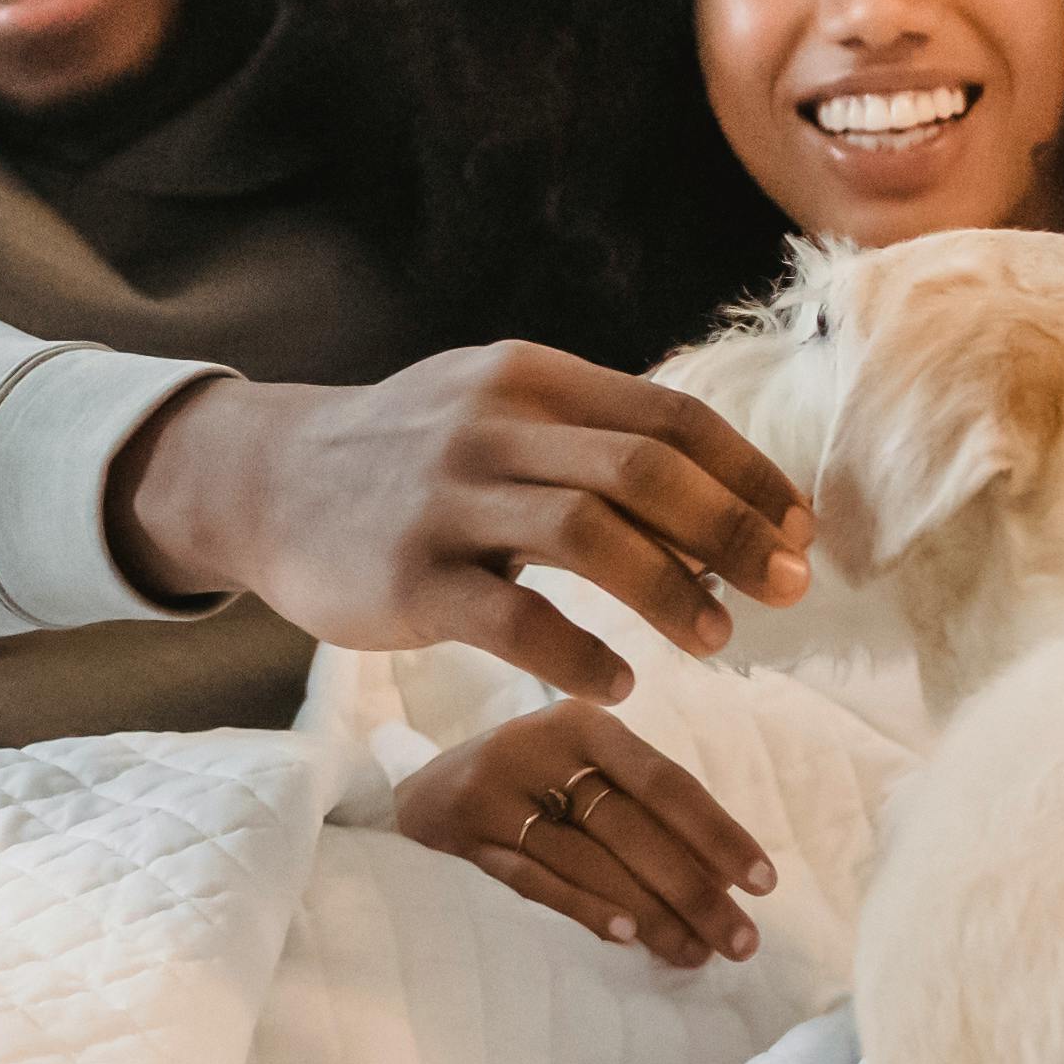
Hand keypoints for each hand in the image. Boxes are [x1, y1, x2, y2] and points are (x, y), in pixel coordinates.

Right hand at [115, 343, 811, 701]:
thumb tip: (721, 489)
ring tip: (716, 641)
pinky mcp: (409, 578)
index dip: (748, 475)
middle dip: (733, 532)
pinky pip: (514, 620)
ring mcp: (445, 502)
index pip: (670, 416)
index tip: (799, 531)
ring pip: (590, 537)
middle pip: (645, 470)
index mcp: (528, 380)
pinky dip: (581, 654)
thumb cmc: (403, 459)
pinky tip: (619, 683)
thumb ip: (588, 436)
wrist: (263, 481)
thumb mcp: (492, 412)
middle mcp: (491, 427)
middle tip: (786, 589)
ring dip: (672, 591)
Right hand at [397, 703, 773, 967]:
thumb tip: (727, 882)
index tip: (765, 884)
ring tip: (694, 954)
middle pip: (632, 827)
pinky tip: (623, 936)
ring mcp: (496, 790)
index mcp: (584, 724)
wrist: (420, 793)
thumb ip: (644, 812)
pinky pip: (533, 878)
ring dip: (649, 913)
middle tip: (740, 943)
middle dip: (694, 890)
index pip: (666, 784)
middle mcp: (539, 746)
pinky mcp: (463, 833)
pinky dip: (580, 906)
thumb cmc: (531, 789)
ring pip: (589, 859)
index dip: (718, 834)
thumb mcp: (581, 773)